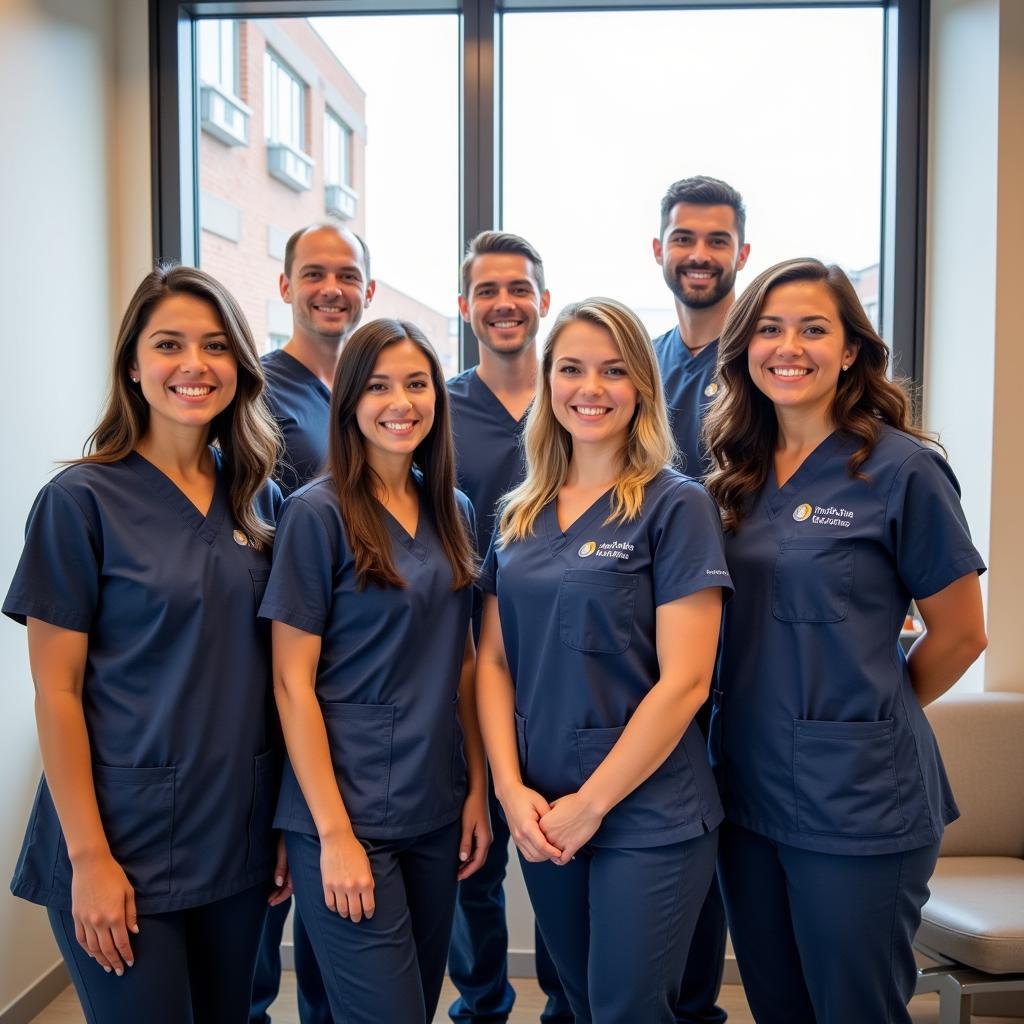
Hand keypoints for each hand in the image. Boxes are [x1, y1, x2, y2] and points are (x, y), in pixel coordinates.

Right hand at [71, 852, 136, 974]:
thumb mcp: (128, 892)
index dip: (126, 954)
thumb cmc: (113, 875)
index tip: (130, 962)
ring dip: (100, 959)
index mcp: (115, 915)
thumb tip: (134, 931)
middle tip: (120, 970)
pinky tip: (92, 954)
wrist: (90, 865)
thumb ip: (131, 914)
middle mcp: (99, 921)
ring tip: (107, 966)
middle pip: (107, 948)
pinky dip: (86, 949)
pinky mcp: (76, 917)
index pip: (122, 942)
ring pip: (92, 947)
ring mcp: (86, 920)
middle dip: (115, 961)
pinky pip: (81, 938)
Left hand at [268, 833, 292, 906]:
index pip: (290, 887)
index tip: (271, 902)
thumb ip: (281, 867)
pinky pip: (291, 874)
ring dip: (281, 890)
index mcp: (297, 865)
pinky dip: (284, 882)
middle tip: (270, 902)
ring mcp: (296, 863)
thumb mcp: (283, 850)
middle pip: (290, 887)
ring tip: (272, 896)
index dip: (281, 896)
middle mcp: (298, 866)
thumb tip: (279, 883)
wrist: (293, 822)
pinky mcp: (294, 859)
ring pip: (291, 882)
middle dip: (280, 895)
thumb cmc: (288, 834)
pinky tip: (279, 884)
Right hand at [320, 831, 374, 921]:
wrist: (337, 840)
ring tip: (346, 914)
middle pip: (355, 912)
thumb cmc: (354, 850)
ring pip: (342, 910)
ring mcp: (339, 887)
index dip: (369, 913)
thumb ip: (368, 880)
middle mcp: (353, 887)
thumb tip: (369, 893)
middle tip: (357, 918)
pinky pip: (330, 903)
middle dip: (357, 918)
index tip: (368, 915)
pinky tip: (336, 907)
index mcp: (365, 882)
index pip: (369, 906)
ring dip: (345, 914)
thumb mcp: (367, 865)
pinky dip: (333, 908)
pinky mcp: (327, 885)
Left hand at [457, 791, 492, 880]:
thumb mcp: (467, 825)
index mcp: (485, 839)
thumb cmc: (472, 806)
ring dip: (470, 863)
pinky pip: (478, 848)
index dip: (468, 871)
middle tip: (457, 876)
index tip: (458, 877)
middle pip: (480, 860)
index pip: (477, 861)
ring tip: (459, 869)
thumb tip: (463, 859)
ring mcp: (486, 836)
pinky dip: (472, 855)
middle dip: (469, 870)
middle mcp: (487, 839)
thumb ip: (466, 842)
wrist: (478, 792)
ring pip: (479, 855)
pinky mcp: (483, 832)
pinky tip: (464, 856)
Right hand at [498, 783, 562, 862]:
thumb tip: (558, 830)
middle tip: (560, 853)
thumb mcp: (541, 803)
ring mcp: (516, 838)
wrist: (509, 795)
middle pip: (537, 854)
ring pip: (531, 857)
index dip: (552, 851)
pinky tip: (543, 850)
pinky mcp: (516, 839)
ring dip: (543, 857)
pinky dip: (536, 855)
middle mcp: (520, 835)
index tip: (561, 853)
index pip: (541, 845)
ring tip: (552, 852)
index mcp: (526, 826)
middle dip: (549, 856)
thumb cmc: (525, 797)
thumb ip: (550, 818)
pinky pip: (526, 854)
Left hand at [539, 792, 603, 863]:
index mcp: (543, 824)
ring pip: (552, 854)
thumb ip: (548, 811)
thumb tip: (547, 815)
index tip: (547, 835)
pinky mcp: (571, 847)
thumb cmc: (575, 801)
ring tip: (558, 850)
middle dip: (548, 845)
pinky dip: (561, 860)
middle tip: (554, 842)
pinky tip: (563, 856)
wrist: (590, 804)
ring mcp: (560, 842)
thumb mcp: (556, 803)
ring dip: (555, 853)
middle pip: (544, 846)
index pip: (537, 836)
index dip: (542, 836)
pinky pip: (562, 860)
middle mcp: (549, 835)